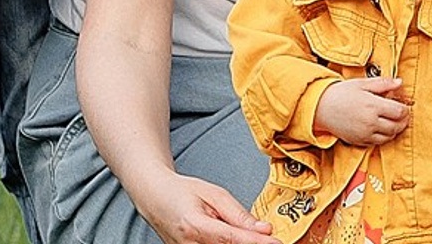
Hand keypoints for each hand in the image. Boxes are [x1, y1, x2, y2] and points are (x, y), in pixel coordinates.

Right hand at [138, 172, 275, 243]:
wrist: (155, 199)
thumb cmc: (182, 192)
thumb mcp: (213, 193)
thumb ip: (239, 214)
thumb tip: (264, 230)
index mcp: (194, 225)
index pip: (231, 238)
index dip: (255, 243)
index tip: (276, 243)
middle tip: (267, 237)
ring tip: (236, 228)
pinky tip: (232, 238)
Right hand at [313, 76, 410, 144]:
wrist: (322, 108)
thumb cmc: (341, 93)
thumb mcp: (362, 83)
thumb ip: (383, 83)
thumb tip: (399, 82)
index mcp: (373, 106)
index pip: (399, 112)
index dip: (405, 109)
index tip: (403, 105)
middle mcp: (371, 123)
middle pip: (397, 126)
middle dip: (402, 121)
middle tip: (401, 114)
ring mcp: (366, 134)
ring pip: (389, 137)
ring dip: (394, 130)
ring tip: (392, 120)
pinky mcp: (360, 142)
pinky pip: (378, 143)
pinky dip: (383, 137)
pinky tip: (380, 127)